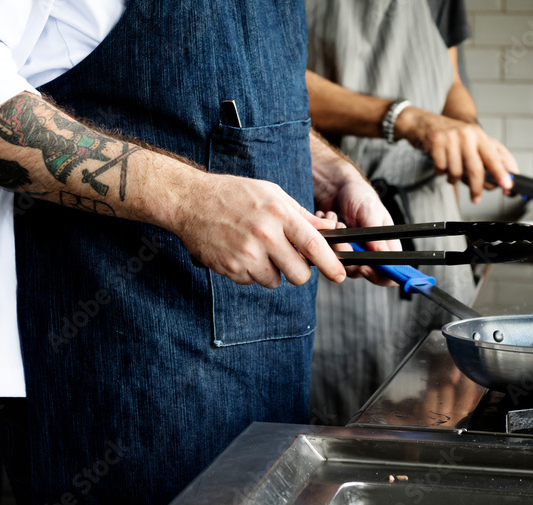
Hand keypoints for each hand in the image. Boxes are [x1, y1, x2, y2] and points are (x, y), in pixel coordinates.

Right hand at [169, 169, 345, 288]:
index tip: (340, 274)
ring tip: (258, 250)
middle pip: (299, 274)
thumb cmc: (235, 195)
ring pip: (275, 281)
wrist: (191, 201)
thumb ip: (301, 215)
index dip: (331, 264)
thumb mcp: (273, 194)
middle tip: (292, 263)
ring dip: (272, 271)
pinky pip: (252, 281)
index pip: (314, 245)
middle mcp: (264, 235)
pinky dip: (251, 272)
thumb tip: (330, 231)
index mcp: (279, 214)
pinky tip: (241, 252)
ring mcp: (246, 254)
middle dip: (300, 273)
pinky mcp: (230, 268)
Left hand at [316, 171, 400, 286]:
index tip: (365, 266)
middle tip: (343, 235)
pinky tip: (327, 221)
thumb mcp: (370, 211)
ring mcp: (351, 253)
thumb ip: (375, 235)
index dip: (379, 276)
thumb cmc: (359, 195)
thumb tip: (383, 256)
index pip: (389, 273)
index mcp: (386, 245)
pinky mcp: (335, 250)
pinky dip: (325, 238)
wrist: (337, 187)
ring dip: (336, 243)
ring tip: (336, 222)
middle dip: (349, 257)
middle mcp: (369, 252)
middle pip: (361, 272)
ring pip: (341, 265)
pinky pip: (326, 255)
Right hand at [395, 107, 518, 202]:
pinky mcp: (436, 142)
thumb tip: (501, 178)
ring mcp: (451, 138)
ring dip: (453, 178)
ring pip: (456, 172)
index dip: (501, 173)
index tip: (507, 186)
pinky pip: (441, 169)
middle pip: (476, 169)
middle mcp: (467, 135)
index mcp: (479, 135)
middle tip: (476, 198)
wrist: (424, 122)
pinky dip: (441, 172)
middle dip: (477, 187)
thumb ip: (489, 156)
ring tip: (451, 171)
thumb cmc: (451, 135)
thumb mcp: (472, 141)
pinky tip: (440, 164)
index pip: (494, 156)